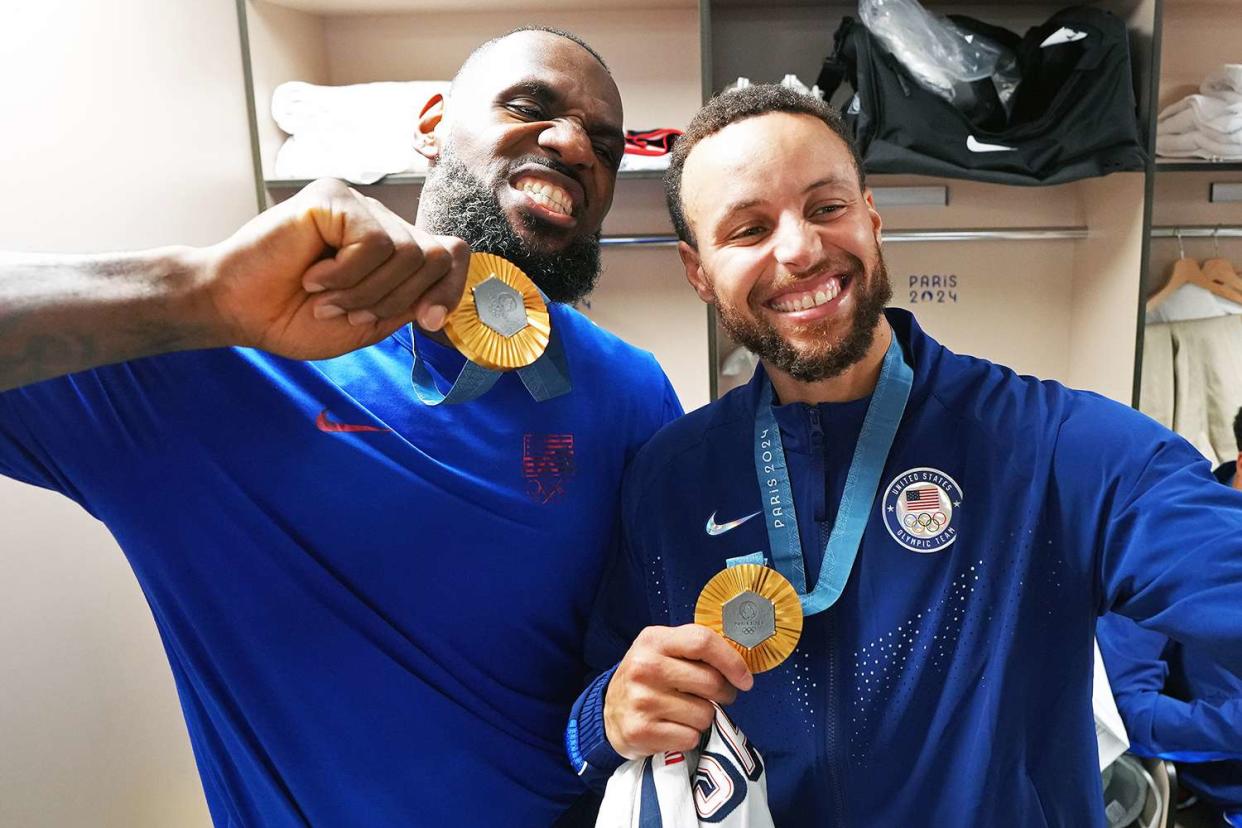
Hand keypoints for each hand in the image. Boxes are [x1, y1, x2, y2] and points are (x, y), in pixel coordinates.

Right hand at [199, 178, 468, 359]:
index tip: (427, 321)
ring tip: (325, 296)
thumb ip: (408, 306)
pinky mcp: (334, 196)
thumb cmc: (294, 317)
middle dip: (396, 300)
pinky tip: (312, 276)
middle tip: (348, 311)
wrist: (238, 310)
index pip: (453, 253)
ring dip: (364, 291)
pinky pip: (373, 242)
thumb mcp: (367, 324)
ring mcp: (359, 205)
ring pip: (407, 252)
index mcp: (395, 251)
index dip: (450, 289)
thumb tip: (441, 298)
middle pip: (436, 256)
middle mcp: (382, 222)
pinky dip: (344, 274)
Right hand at [604, 624, 752, 759]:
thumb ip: (695, 649)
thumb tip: (740, 665)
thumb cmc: (647, 677)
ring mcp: (642, 701)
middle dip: (724, 694)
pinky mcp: (641, 731)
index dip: (732, 661)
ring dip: (703, 717)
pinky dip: (689, 736)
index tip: (745, 679)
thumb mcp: (662, 650)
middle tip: (714, 697)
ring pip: (705, 714)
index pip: (703, 642)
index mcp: (653, 640)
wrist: (609, 711)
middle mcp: (645, 667)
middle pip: (711, 682)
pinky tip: (673, 728)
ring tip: (685, 712)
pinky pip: (690, 737)